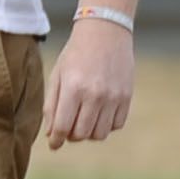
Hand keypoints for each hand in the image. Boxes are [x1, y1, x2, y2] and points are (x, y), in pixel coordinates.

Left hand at [44, 18, 133, 148]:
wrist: (106, 33)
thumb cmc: (75, 54)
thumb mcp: (57, 75)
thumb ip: (52, 105)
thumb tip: (51, 135)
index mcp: (74, 88)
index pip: (63, 126)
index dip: (56, 140)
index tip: (54, 144)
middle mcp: (96, 95)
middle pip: (82, 134)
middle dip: (71, 136)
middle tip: (67, 127)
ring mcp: (114, 97)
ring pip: (100, 134)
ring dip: (89, 132)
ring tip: (82, 120)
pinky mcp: (127, 97)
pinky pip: (117, 125)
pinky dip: (106, 125)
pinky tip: (99, 113)